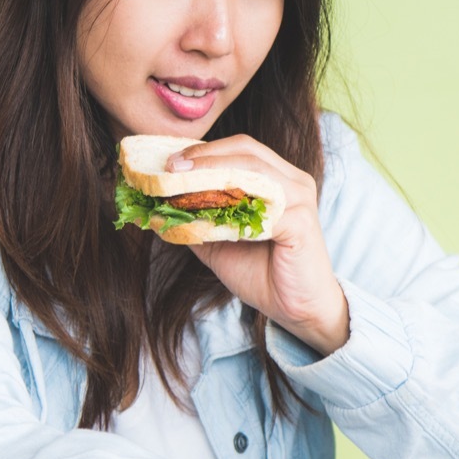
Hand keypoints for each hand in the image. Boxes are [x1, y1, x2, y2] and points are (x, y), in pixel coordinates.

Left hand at [167, 135, 348, 354]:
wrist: (298, 310)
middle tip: (169, 167)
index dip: (202, 150)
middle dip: (203, 155)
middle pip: (245, 149)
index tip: (167, 162)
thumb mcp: (219, 244)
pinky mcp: (301, 223)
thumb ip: (195, 223)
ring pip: (252, 171)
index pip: (238, 148)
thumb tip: (156, 212)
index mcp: (277, 178)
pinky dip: (231, 212)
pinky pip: (261, 209)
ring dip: (212, 174)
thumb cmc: (263, 274)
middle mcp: (293, 181)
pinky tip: (207, 220)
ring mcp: (300, 199)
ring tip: (180, 183)